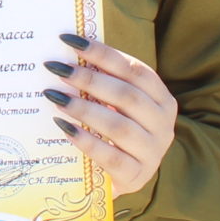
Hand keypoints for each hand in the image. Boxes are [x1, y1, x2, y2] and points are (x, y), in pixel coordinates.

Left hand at [44, 35, 177, 194]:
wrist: (119, 180)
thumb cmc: (114, 134)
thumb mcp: (115, 107)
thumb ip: (102, 83)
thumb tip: (67, 54)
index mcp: (162, 99)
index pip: (135, 70)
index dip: (103, 53)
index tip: (70, 41)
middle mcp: (163, 125)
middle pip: (127, 96)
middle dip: (89, 79)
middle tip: (57, 69)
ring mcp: (152, 152)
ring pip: (119, 126)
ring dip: (84, 109)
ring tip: (56, 98)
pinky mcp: (136, 177)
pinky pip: (110, 157)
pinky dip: (86, 141)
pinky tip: (64, 128)